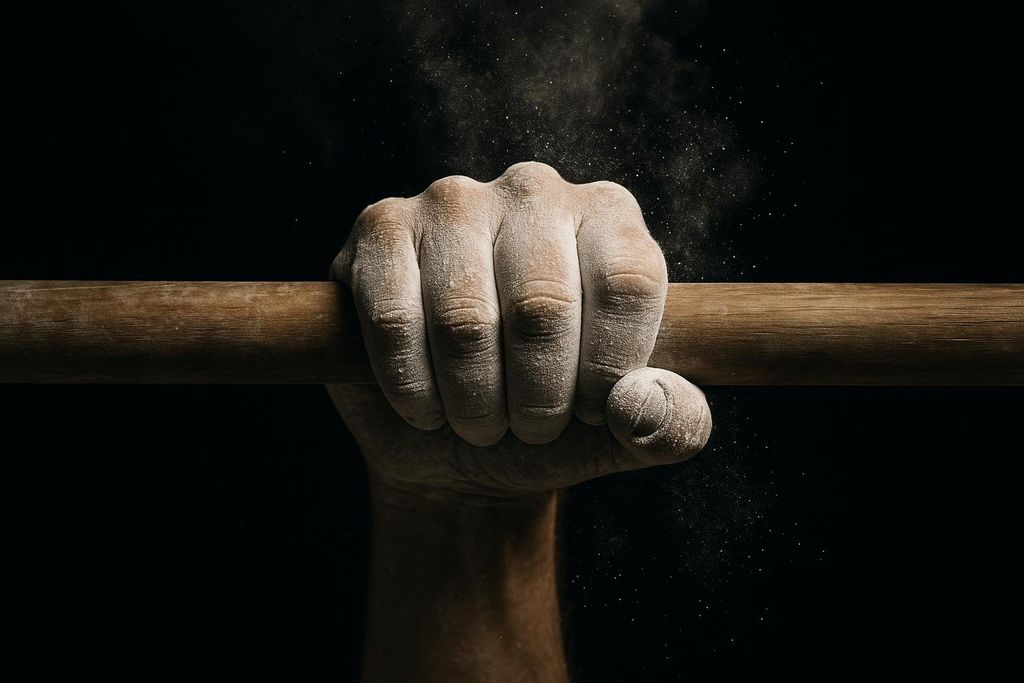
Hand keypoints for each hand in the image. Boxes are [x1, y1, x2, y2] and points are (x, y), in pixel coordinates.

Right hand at [327, 162, 710, 497]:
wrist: (455, 440)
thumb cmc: (548, 420)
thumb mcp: (623, 434)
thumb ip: (671, 425)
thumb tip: (642, 406)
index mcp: (610, 219)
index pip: (628, 282)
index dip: (608, 370)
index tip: (593, 414)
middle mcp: (535, 191)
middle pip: (542, 304)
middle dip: (536, 399)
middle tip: (527, 428)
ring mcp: (453, 202)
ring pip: (465, 318)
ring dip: (472, 401)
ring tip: (479, 422)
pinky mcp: (381, 229)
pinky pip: (394, 317)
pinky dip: (412, 386)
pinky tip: (425, 407)